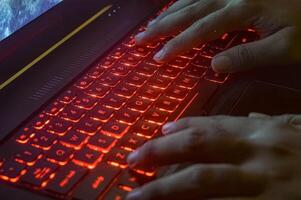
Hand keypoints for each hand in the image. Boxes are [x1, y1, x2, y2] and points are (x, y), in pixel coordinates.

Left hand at [126, 114, 300, 199]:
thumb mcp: (300, 130)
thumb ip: (272, 123)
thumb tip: (244, 118)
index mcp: (263, 133)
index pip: (212, 125)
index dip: (182, 128)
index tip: (159, 132)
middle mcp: (256, 153)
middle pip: (197, 147)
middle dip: (160, 152)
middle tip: (133, 159)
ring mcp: (260, 184)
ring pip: (201, 182)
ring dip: (165, 187)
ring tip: (138, 194)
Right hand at [135, 0, 300, 72]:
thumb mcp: (287, 46)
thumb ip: (250, 55)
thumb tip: (215, 66)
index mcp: (243, 9)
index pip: (201, 29)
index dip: (177, 43)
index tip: (158, 57)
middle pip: (189, 9)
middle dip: (162, 25)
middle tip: (140, 38)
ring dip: (168, 12)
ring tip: (150, 25)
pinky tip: (177, 5)